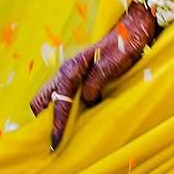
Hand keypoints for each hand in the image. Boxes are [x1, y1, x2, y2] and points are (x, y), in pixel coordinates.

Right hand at [29, 0, 157, 149]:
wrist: (133, 31)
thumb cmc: (125, 45)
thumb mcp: (115, 62)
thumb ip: (99, 79)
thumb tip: (87, 98)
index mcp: (73, 68)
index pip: (60, 100)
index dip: (57, 123)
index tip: (54, 142)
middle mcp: (66, 71)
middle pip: (41, 99)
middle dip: (42, 119)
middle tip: (51, 139)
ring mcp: (71, 75)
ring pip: (50, 99)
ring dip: (52, 116)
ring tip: (60, 136)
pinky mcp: (79, 79)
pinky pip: (63, 98)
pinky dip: (63, 111)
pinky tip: (75, 122)